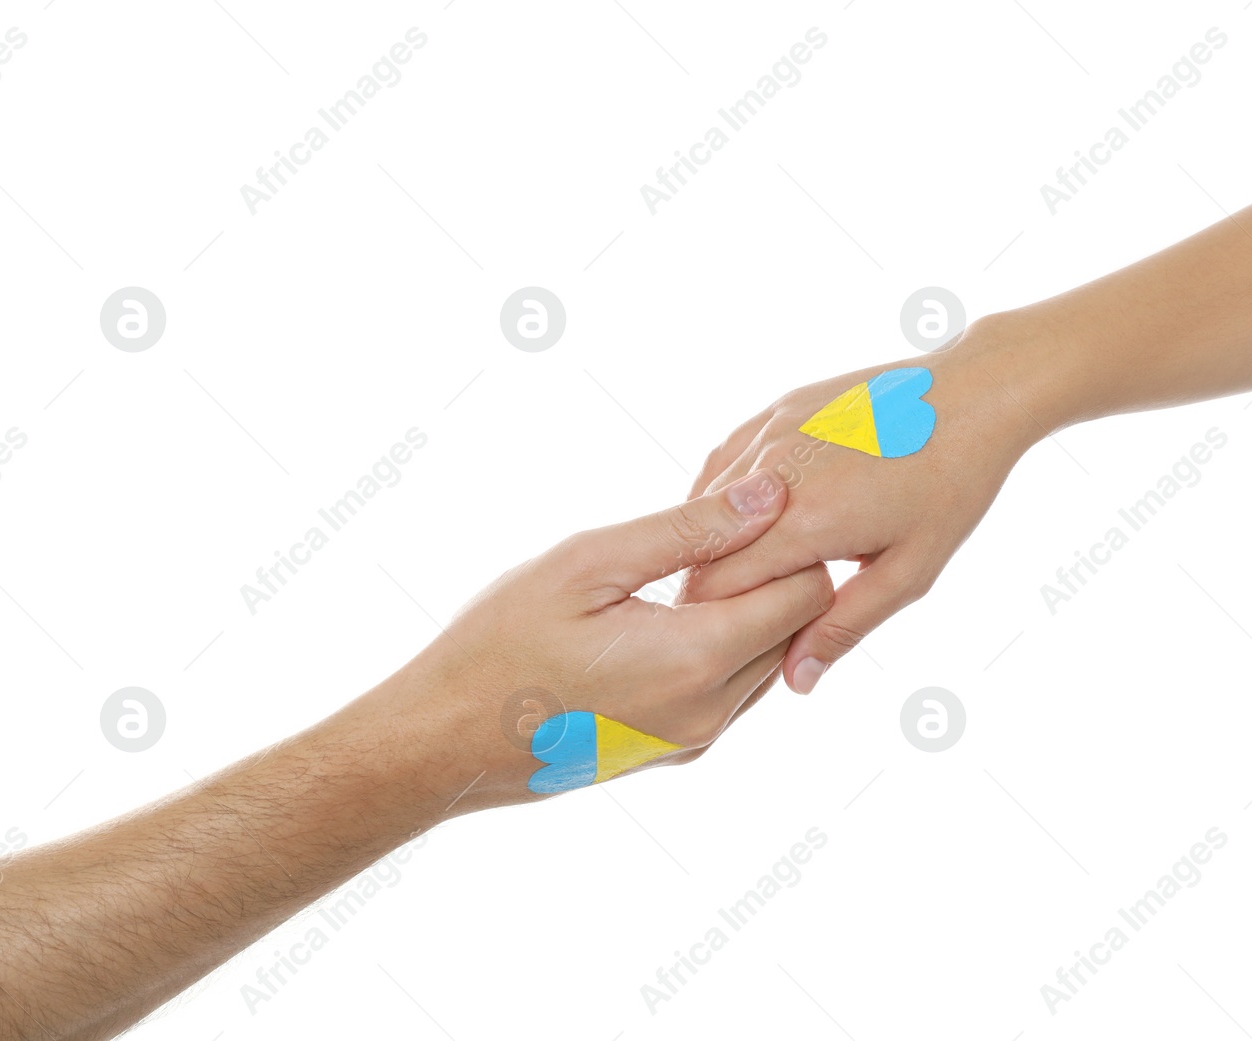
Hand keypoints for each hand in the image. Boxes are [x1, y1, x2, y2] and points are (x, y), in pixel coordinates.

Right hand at [374, 469, 834, 807]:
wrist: (444, 741)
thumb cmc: (500, 642)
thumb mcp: (588, 564)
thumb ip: (688, 529)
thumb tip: (771, 495)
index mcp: (696, 660)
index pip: (807, 591)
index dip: (792, 540)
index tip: (749, 508)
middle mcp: (711, 711)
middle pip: (798, 627)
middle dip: (774, 573)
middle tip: (718, 530)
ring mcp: (696, 740)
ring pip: (770, 659)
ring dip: (747, 611)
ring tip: (687, 570)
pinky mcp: (678, 751)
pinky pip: (735, 689)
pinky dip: (723, 645)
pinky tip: (668, 613)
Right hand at [679, 318, 1045, 693]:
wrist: (975, 394)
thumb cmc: (951, 486)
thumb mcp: (908, 572)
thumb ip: (844, 626)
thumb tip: (796, 681)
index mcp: (805, 519)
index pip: (718, 586)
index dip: (716, 620)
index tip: (730, 639)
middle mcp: (774, 470)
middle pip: (705, 547)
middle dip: (714, 585)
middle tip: (739, 612)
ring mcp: (771, 431)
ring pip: (707, 502)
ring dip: (716, 539)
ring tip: (747, 567)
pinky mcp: (775, 409)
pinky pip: (725, 461)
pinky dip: (724, 497)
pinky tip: (746, 520)